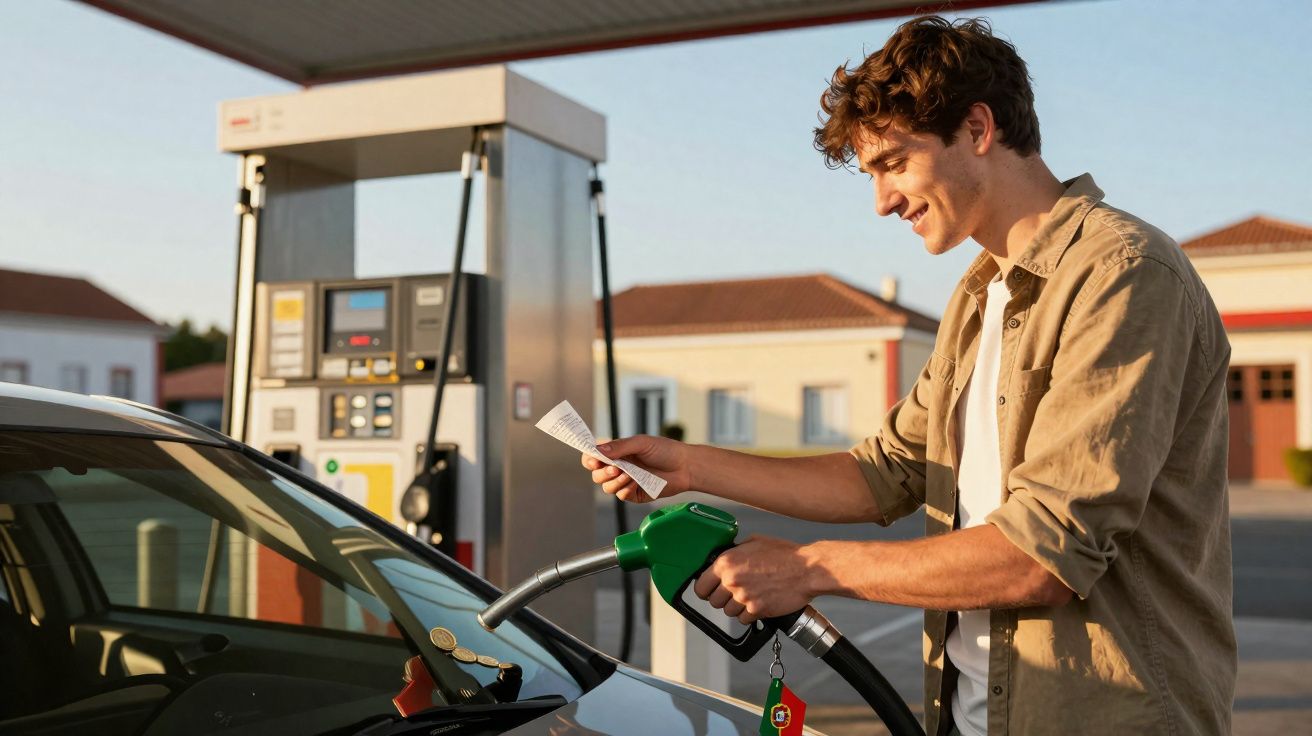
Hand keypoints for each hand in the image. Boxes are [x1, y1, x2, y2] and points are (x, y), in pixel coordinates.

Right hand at [581, 435, 690, 502]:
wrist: (685, 467)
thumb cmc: (665, 450)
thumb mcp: (641, 443)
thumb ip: (619, 447)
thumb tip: (598, 450)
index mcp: (617, 452)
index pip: (593, 456)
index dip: (589, 459)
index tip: (593, 460)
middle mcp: (618, 467)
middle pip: (596, 474)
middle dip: (602, 473)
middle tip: (615, 469)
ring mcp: (626, 481)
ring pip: (606, 487)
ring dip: (614, 482)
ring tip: (629, 475)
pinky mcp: (634, 494)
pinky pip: (621, 496)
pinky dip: (626, 490)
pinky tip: (637, 483)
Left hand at [693, 535, 816, 623]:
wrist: (807, 570)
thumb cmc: (785, 555)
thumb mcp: (754, 542)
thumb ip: (735, 552)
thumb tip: (725, 558)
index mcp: (726, 563)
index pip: (700, 586)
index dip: (705, 589)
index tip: (709, 591)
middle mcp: (731, 581)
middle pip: (713, 602)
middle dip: (722, 599)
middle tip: (734, 593)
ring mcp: (744, 597)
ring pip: (728, 612)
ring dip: (736, 607)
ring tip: (750, 597)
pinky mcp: (757, 610)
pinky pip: (743, 619)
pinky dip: (749, 615)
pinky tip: (758, 603)